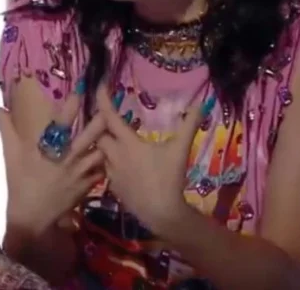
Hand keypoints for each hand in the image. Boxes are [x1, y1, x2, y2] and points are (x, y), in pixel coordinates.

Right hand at [0, 95, 107, 235]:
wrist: (31, 216)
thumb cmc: (19, 183)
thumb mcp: (9, 155)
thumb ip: (6, 128)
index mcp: (48, 147)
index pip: (63, 120)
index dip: (73, 103)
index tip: (82, 88)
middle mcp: (67, 157)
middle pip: (90, 134)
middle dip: (101, 118)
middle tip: (109, 106)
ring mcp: (79, 172)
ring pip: (101, 151)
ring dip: (107, 140)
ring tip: (115, 130)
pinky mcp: (87, 186)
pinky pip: (102, 171)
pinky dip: (106, 163)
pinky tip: (110, 156)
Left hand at [93, 81, 211, 233]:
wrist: (162, 213)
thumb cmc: (170, 178)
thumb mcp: (181, 149)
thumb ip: (189, 125)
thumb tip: (201, 103)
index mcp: (127, 143)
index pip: (108, 116)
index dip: (102, 99)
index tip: (100, 85)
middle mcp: (113, 155)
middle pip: (98, 133)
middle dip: (99, 123)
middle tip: (107, 115)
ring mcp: (111, 172)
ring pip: (99, 151)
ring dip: (103, 142)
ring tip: (110, 135)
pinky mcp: (112, 186)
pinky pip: (105, 168)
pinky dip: (108, 160)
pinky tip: (118, 160)